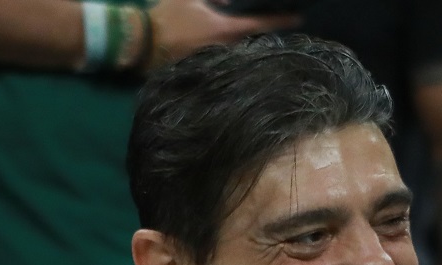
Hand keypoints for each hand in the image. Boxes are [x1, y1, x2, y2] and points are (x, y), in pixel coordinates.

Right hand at [147, 0, 300, 67]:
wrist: (141, 43)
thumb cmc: (167, 16)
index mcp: (225, 29)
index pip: (260, 25)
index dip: (282, 20)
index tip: (299, 18)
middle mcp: (225, 49)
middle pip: (253, 43)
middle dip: (265, 36)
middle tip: (277, 28)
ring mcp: (216, 63)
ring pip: (239, 54)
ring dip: (248, 49)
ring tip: (259, 42)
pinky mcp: (205, 71)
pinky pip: (225, 63)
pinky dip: (231, 57)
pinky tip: (233, 54)